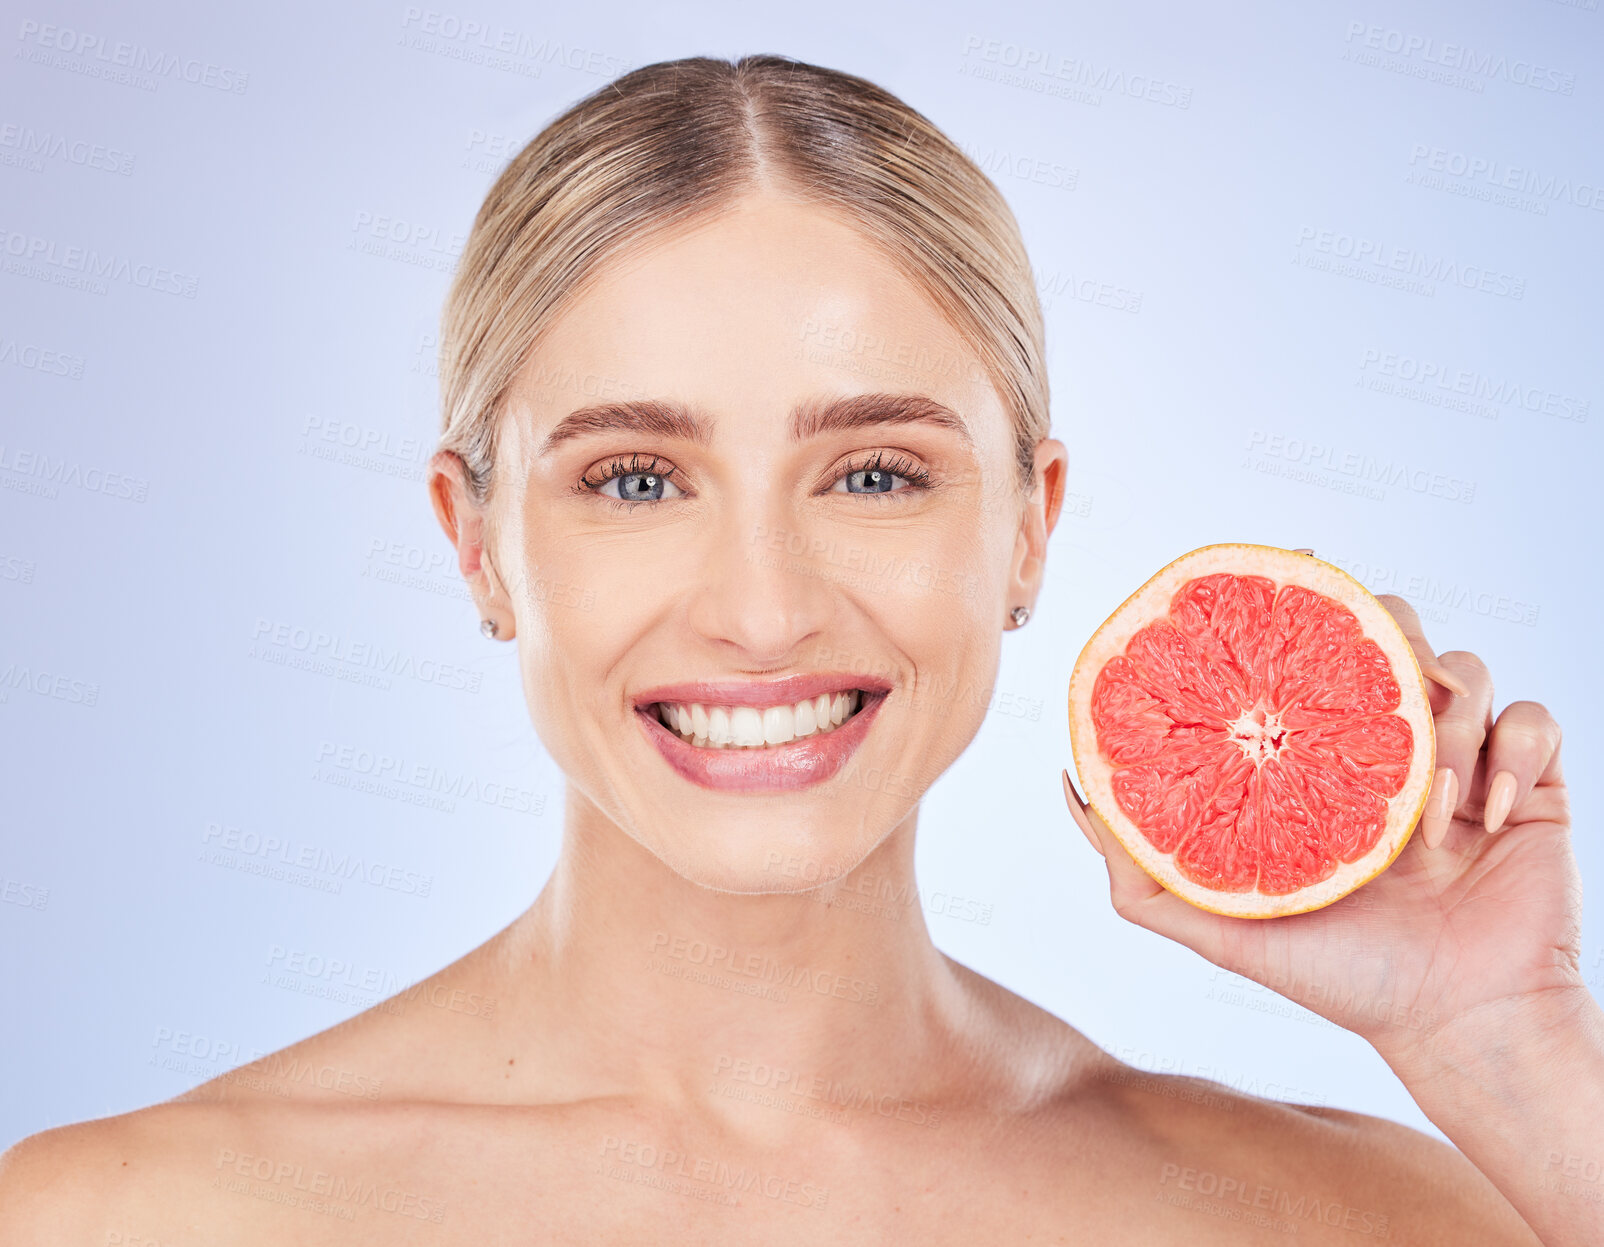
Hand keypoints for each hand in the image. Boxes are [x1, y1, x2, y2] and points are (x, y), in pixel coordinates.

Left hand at [1062, 592, 1582, 1067]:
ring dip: (1442, 721)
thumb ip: (1140, 871)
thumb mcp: (1219, 929)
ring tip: (1428, 804)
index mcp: (1319, 763)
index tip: (1290, 559)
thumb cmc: (1340, 980)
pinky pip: (1532, 720)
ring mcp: (1458, 758)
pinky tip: (1483, 816)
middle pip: (1388, 632)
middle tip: (1368, 686)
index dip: (1303, 600)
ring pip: (1461, 669)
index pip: (1310, 652)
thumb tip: (1074, 790)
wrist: (1454, 1024)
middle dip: (1380, 639)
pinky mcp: (1526, 780)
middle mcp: (1383, 746)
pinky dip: (1511, 754)